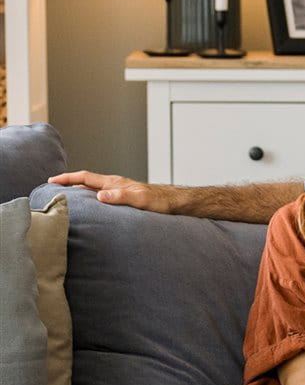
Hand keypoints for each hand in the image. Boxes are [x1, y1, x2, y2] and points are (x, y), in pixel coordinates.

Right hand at [48, 170, 172, 212]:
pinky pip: (102, 196)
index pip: (85, 177)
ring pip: (93, 189)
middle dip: (68, 183)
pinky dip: (90, 198)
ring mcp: (119, 190)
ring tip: (66, 198)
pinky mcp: (124, 198)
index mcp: (114, 182)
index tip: (52, 180)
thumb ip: (120, 197)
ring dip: (79, 191)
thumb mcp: (140, 200)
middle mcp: (114, 184)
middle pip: (86, 181)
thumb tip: (99, 196)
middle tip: (52, 189)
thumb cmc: (159, 201)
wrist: (174, 202)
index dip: (67, 178)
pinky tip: (90, 207)